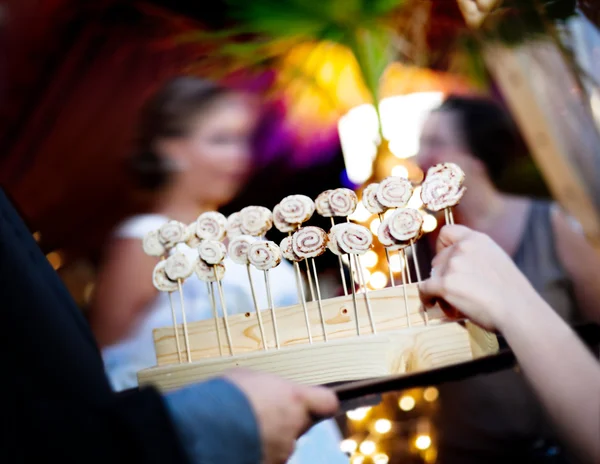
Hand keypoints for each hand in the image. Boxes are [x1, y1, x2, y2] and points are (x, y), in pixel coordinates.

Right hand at [224, 369, 338, 463]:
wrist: (205, 426)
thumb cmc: (224, 397)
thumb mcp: (249, 378)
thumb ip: (269, 387)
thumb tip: (268, 391)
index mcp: (294, 400)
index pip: (326, 402)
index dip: (320, 402)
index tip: (317, 400)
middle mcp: (293, 428)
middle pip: (299, 424)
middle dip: (284, 420)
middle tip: (261, 413)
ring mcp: (281, 452)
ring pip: (281, 443)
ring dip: (267, 437)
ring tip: (242, 428)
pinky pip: (266, 457)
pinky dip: (256, 451)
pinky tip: (238, 442)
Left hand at [418, 225, 540, 330]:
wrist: (519, 311)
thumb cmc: (512, 293)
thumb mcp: (496, 260)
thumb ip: (475, 256)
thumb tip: (455, 265)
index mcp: (477, 239)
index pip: (447, 232)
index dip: (442, 247)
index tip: (446, 261)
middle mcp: (463, 248)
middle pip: (438, 259)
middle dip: (443, 275)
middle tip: (456, 291)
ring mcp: (453, 265)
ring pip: (433, 276)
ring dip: (440, 289)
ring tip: (455, 303)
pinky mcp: (445, 284)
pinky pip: (425, 289)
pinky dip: (427, 298)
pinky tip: (432, 304)